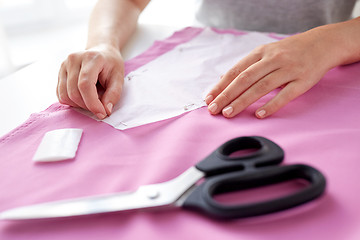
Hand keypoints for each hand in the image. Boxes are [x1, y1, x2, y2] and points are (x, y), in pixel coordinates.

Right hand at [57, 44, 123, 118]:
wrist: (102, 51)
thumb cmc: (111, 64)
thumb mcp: (119, 78)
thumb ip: (114, 94)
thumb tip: (106, 110)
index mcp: (91, 58)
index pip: (85, 84)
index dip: (92, 103)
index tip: (102, 113)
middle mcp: (74, 59)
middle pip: (74, 92)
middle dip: (87, 106)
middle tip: (99, 108)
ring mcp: (64, 65)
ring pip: (65, 95)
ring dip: (79, 105)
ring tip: (92, 101)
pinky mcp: (59, 72)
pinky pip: (60, 94)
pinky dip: (71, 101)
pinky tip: (83, 98)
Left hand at [205, 29, 333, 118]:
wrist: (322, 44)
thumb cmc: (289, 51)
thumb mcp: (265, 52)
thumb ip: (245, 66)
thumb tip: (222, 79)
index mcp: (261, 52)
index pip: (236, 70)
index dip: (221, 85)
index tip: (208, 98)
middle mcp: (273, 59)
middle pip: (245, 79)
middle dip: (226, 95)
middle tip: (213, 109)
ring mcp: (289, 69)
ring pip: (261, 87)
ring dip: (242, 101)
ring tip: (228, 113)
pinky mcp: (303, 80)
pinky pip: (285, 95)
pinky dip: (271, 105)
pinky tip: (258, 115)